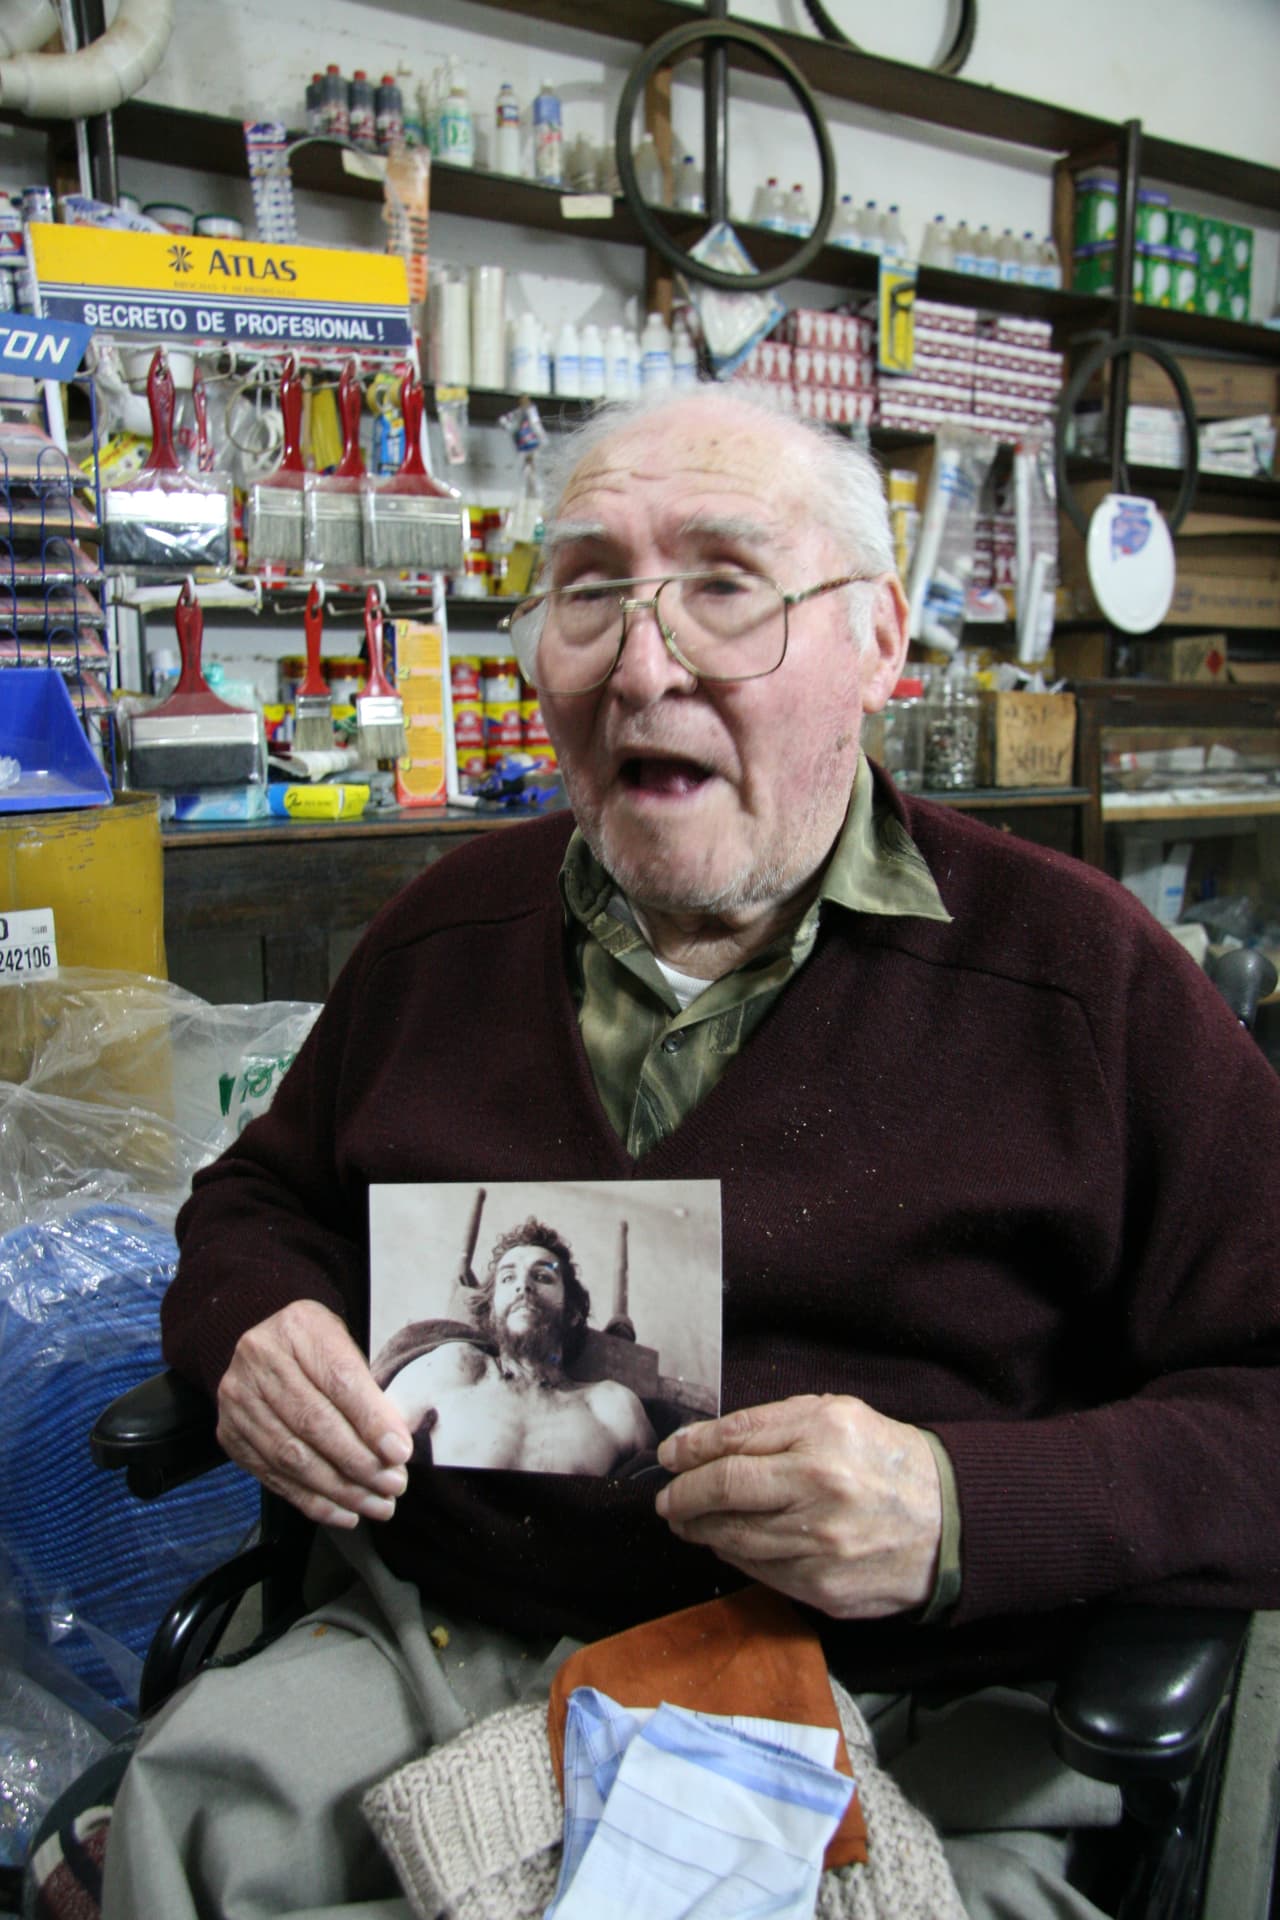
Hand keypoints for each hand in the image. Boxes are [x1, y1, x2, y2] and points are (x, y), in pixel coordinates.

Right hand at [216, 1300, 413, 1528]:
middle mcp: (260, 1360)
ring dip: (339, 1489)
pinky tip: (343, 1512)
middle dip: (359, 1463)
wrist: (266, 1346)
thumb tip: (396, 1445)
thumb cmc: (317, 1349)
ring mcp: (238, 1398)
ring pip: (292, 1456)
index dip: (371, 1421)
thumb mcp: (345, 1347)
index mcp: (298, 1328)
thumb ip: (368, 1389)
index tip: (400, 1453)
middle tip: (393, 1486)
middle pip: (314, 1422)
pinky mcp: (230, 1433)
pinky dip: (312, 1500)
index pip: (339, 1380)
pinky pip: (273, 1475)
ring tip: (376, 1505)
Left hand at [654, 1395, 942, 1619]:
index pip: (732, 1444)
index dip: (689, 1451)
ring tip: (687, 1520)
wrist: (947, 1521)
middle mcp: (819, 1493)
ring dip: (700, 1529)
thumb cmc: (884, 1459)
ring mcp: (820, 1548)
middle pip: (723, 1492)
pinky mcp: (822, 1589)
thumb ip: (767, 1423)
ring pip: (733, 1538)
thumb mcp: (833, 1415)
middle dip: (681, 1495)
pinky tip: (726, 1541)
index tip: (668, 1456)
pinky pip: (759, 1572)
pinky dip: (733, 1555)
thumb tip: (698, 1444)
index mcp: (821, 1440)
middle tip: (665, 1497)